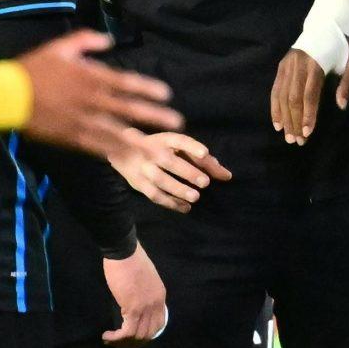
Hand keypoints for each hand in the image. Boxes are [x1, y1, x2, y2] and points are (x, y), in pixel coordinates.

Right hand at [17, 29, 180, 158]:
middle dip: (154, 116)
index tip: (166, 95)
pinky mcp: (71, 137)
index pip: (126, 83)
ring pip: (118, 132)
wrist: (6, 96)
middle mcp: (91, 100)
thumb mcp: (60, 47)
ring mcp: (82, 121)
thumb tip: (109, 40)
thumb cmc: (32, 69)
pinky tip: (129, 158)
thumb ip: (86, 41)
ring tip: (160, 150)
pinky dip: (114, 152)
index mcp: (90, 77)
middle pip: (129, 109)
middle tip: (178, 123)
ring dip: (141, 140)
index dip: (148, 89)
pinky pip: (98, 146)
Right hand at [99, 244, 168, 341]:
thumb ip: (143, 292)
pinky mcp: (133, 308)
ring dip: (123, 342)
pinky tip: (107, 336)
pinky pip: (127, 332)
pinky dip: (117, 338)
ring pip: (138, 336)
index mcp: (160, 296)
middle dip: (133, 342)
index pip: (159, 324)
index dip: (146, 334)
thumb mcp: (144, 278)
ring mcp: (146, 307)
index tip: (132, 335)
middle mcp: (156, 304)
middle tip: (119, 341)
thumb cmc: (129, 260)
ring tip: (110, 339)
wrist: (124, 251)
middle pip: (149, 334)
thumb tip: (135, 302)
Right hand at [111, 131, 233, 210]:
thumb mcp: (179, 149)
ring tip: (196, 197)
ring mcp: (143, 168)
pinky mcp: (138, 183)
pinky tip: (185, 208)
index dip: (192, 146)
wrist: (121, 151)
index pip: (179, 140)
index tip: (205, 153)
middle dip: (187, 172)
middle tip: (205, 182)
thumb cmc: (161, 149)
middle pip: (169, 162)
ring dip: (178, 190)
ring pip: (160, 180)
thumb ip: (204, 161)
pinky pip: (154, 195)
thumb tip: (226, 176)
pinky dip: (170, 203)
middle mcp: (151, 151)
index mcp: (164, 139)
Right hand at [271, 38, 348, 144]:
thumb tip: (341, 105)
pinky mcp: (282, 65)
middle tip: (297, 141)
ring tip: (287, 136)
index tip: (307, 132)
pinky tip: (277, 123)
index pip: (309, 94)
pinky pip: (275, 89)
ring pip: (282, 95)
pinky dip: (275, 107)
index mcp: (316, 63)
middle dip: (294, 121)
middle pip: (293, 98)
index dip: (308, 114)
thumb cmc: (344, 47)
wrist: (327, 24)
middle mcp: (298, 64)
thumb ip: (348, 84)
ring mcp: (288, 64)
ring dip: (284, 118)